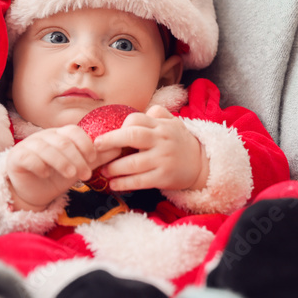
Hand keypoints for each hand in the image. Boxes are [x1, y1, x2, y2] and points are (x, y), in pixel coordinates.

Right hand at [6, 125, 119, 210]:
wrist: (35, 191)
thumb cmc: (59, 176)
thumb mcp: (81, 167)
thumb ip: (99, 157)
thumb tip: (120, 148)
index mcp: (61, 135)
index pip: (74, 132)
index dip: (86, 144)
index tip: (94, 159)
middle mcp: (45, 137)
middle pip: (63, 142)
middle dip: (77, 158)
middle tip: (86, 174)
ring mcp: (29, 145)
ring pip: (46, 148)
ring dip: (62, 163)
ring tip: (71, 176)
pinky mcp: (16, 158)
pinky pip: (28, 157)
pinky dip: (40, 165)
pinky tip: (46, 174)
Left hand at [93, 105, 208, 192]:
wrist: (201, 164)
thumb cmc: (180, 142)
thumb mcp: (173, 123)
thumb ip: (156, 114)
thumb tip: (135, 113)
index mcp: (161, 126)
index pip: (136, 120)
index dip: (119, 127)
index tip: (108, 136)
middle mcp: (162, 140)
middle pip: (132, 135)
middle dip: (111, 141)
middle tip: (96, 147)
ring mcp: (163, 159)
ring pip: (133, 163)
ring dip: (114, 168)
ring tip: (103, 170)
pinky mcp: (164, 177)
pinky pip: (139, 181)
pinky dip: (124, 183)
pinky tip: (113, 184)